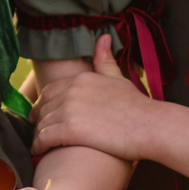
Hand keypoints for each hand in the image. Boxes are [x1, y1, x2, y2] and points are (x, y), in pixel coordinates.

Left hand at [31, 34, 157, 159]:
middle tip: (37, 132)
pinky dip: (38, 146)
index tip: (39, 115)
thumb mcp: (119, 79)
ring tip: (38, 145)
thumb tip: (103, 37)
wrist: (151, 126)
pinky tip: (39, 152)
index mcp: (81, 79)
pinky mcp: (70, 129)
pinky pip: (44, 138)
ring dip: (37, 135)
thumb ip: (105, 61)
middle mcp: (72, 91)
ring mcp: (70, 109)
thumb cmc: (138, 107)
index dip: (41, 104)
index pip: (50, 91)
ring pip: (42, 124)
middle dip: (38, 121)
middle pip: (43, 107)